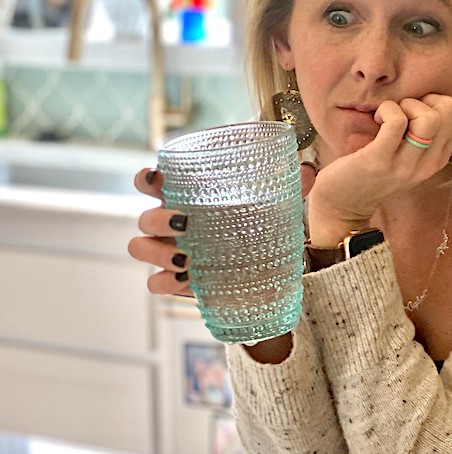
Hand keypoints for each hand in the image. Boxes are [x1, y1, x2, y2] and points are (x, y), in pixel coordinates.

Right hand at [127, 160, 321, 293]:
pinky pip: (156, 283)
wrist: (274, 272)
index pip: (153, 182)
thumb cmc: (265, 228)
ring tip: (185, 256)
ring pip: (140, 247)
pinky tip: (184, 279)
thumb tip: (308, 171)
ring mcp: (173, 252)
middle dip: (155, 219)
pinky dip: (163, 281)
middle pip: (145, 217)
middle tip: (183, 222)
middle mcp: (174, 223)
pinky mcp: (180, 281)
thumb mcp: (279, 205)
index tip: (157, 178)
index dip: (146, 179)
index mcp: (190, 198)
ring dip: (155, 251)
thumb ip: (293, 185)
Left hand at [305, 93, 451, 246]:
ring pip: (429, 118)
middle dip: (426, 100)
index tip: (417, 110)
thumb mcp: (408, 157)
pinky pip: (396, 122)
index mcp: (438, 158)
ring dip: (407, 106)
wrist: (343, 206)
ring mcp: (406, 165)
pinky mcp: (380, 160)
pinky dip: (387, 110)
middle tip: (403, 111)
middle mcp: (428, 164)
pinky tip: (376, 119)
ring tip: (389, 116)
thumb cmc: (371, 172)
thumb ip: (424, 135)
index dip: (441, 100)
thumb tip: (428, 99)